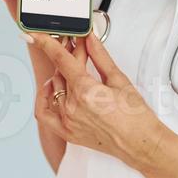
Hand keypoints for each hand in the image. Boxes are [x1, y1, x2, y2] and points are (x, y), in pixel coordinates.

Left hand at [29, 30, 170, 169]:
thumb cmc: (135, 116)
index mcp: (86, 92)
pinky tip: (50, 89)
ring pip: (54, 88)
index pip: (61, 59)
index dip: (47, 42)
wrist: (140, 143)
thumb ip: (100, 56)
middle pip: (61, 71)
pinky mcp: (67, 132)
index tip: (36, 34)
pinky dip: (43, 98)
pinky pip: (44, 113)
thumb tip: (89, 38)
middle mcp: (73, 107)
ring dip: (61, 74)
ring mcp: (68, 121)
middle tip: (81, 48)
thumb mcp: (119, 79)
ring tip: (76, 68)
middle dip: (70, 55)